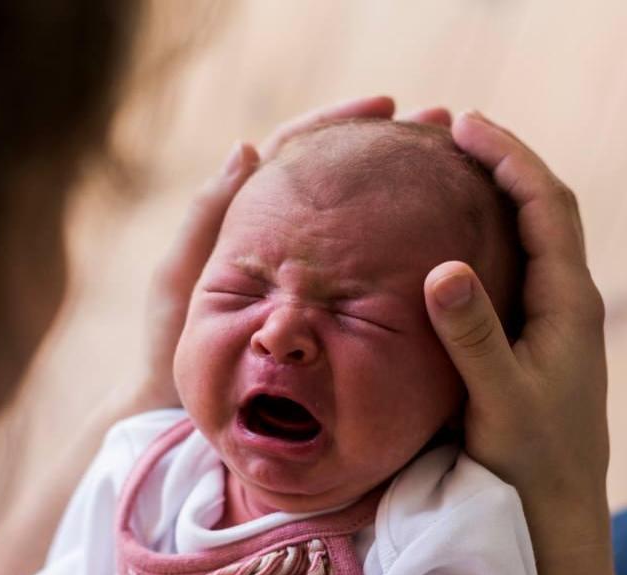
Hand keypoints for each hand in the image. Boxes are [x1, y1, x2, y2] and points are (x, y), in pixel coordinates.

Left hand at [128, 96, 453, 413]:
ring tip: (455, 170)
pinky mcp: (330, 314)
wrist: (181, 416)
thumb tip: (249, 147)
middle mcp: (288, 241)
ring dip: (405, 191)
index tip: (386, 105)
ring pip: (363, 222)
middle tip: (441, 128)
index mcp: (250, 219)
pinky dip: (402, 250)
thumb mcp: (181, 279)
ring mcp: (313, 278)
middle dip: (390, 148)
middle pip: (343, 177)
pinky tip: (441, 242)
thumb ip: (207, 217)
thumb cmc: (171, 351)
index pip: (300, 150)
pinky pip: (370, 274)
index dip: (340, 122)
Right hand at [424, 111, 609, 539]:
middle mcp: (571, 303)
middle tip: (453, 130)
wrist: (559, 514)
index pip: (547, 205)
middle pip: (546, 208)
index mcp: (569, 303)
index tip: (463, 124)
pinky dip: (492, 234)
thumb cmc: (530, 462)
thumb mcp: (497, 401)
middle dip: (505, 162)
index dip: (509, 157)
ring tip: (453, 168)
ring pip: (535, 236)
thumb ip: (473, 337)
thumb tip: (443, 268)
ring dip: (500, 194)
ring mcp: (558, 321)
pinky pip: (520, 266)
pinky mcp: (540, 341)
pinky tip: (455, 240)